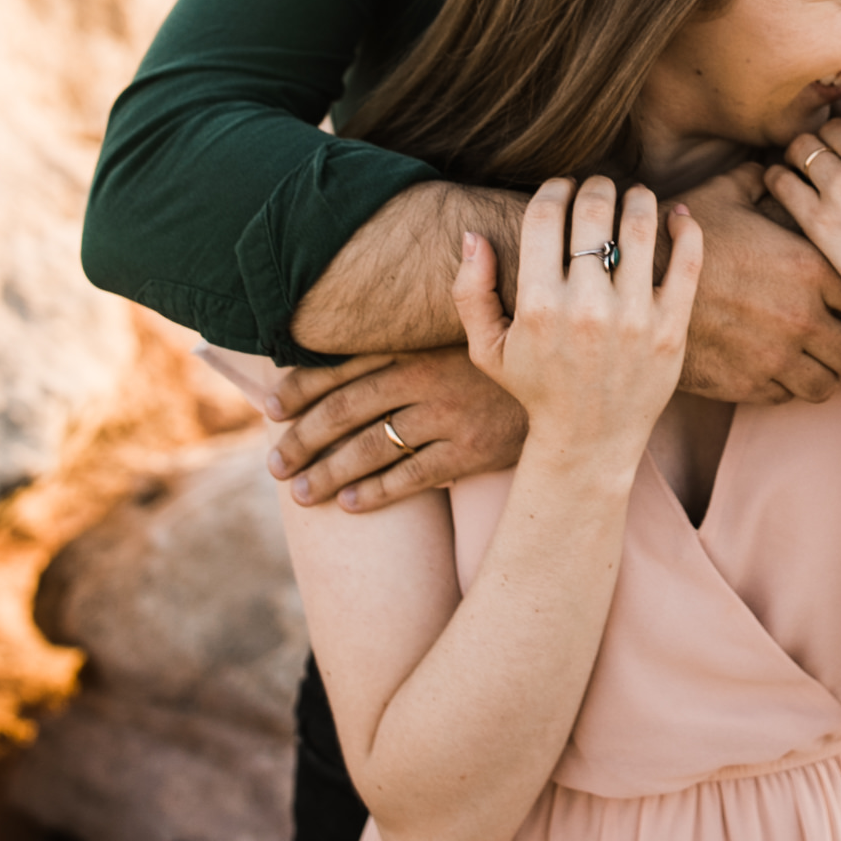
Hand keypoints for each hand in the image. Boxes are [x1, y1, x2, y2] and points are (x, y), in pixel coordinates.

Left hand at [264, 348, 527, 511]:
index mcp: (416, 345)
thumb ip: (408, 344)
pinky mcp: (472, 450)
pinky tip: (349, 504)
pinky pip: (414, 476)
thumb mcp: (456, 335)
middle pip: (347, 409)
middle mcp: (427, 378)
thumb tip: (348, 354)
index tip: (270, 408)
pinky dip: (377, 492)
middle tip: (275, 465)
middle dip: (303, 438)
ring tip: (301, 492)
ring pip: (373, 447)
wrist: (570, 386)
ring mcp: (449, 416)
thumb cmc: (502, 361)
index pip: (344, 366)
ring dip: (330, 472)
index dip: (302, 387)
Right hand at [454, 177, 701, 460]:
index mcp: (538, 306)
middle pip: (594, 212)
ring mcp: (634, 319)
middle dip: (595, 186)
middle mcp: (586, 309)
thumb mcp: (487, 348)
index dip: (554, 189)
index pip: (546, 217)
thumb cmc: (536, 386)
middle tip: (598, 186)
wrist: (590, 440)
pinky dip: (686, 228)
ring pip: (640, 227)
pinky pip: (686, 263)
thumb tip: (474, 234)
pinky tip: (677, 215)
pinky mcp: (671, 330)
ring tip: (634, 196)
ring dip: (638, 198)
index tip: (561, 187)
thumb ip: (470, 291)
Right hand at [677, 162, 840, 404]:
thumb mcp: (722, 196)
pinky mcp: (748, 386)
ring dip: (827, 373)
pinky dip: (791, 386)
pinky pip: (789, 398)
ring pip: (829, 385)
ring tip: (816, 358)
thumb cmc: (677, 239)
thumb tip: (772, 166)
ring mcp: (776, 359)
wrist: (629, 291)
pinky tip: (778, 367)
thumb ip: (759, 181)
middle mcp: (802, 320)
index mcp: (808, 270)